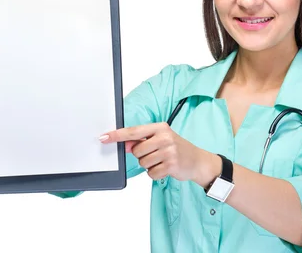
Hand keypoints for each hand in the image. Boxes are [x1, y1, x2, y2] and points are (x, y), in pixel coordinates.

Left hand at [100, 122, 216, 182]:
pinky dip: (155, 173)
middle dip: (141, 155)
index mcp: (160, 127)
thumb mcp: (160, 140)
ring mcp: (169, 151)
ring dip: (149, 165)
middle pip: (136, 151)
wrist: (197, 161)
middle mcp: (164, 137)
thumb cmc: (175, 148)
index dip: (117, 135)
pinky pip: (150, 173)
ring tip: (162, 160)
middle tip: (155, 154)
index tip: (104, 137)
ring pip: (142, 163)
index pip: (133, 131)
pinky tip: (165, 168)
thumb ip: (142, 141)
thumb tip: (125, 146)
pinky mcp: (171, 165)